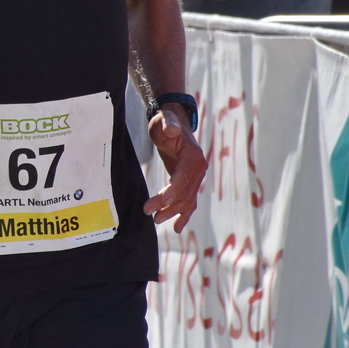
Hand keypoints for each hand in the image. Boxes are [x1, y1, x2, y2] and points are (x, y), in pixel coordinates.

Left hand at [143, 108, 204, 231]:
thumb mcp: (165, 120)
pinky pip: (188, 201)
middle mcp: (198, 169)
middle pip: (184, 194)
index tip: (153, 205)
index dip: (169, 194)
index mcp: (194, 157)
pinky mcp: (189, 181)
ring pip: (186, 200)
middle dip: (168, 206)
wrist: (172, 124)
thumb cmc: (166, 122)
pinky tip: (177, 227)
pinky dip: (183, 214)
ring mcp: (195, 177)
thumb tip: (172, 129)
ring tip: (157, 220)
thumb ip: (168, 124)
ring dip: (173, 212)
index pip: (182, 180)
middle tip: (150, 215)